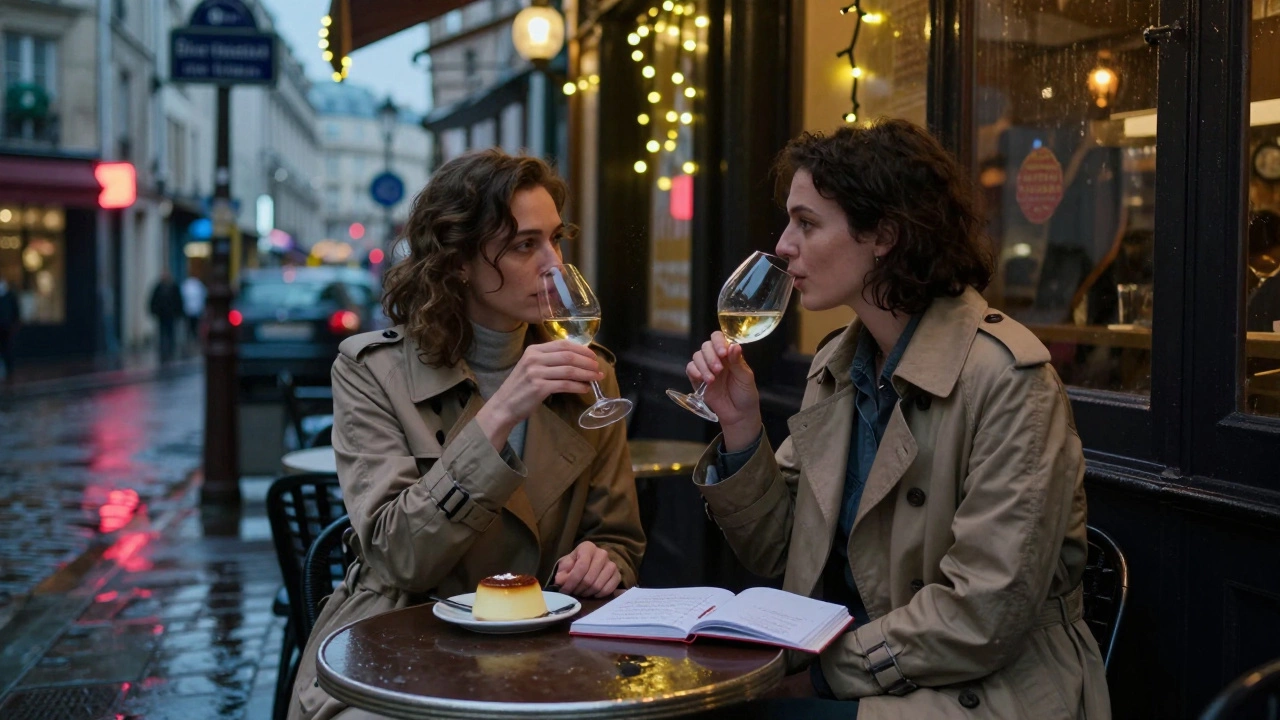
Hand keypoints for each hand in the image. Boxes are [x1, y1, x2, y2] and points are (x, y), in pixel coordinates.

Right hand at [476, 340, 601, 447]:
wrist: (504, 406)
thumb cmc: (520, 388)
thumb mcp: (531, 367)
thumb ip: (549, 361)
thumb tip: (577, 360)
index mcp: (534, 350)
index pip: (563, 344)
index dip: (581, 349)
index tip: (593, 356)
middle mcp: (534, 358)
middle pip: (568, 356)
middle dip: (587, 362)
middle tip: (598, 368)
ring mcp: (536, 373)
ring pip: (569, 370)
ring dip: (586, 374)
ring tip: (596, 378)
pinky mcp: (539, 388)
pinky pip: (565, 384)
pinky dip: (578, 386)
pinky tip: (585, 388)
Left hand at [553, 541, 621, 597]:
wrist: (589, 564)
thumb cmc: (575, 563)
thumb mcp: (565, 565)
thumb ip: (562, 573)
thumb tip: (560, 582)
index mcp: (588, 547)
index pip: (581, 566)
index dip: (571, 581)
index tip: (564, 591)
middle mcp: (602, 553)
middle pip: (589, 578)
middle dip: (578, 589)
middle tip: (573, 593)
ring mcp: (612, 564)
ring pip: (598, 585)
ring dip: (587, 593)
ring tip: (581, 593)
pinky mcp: (617, 575)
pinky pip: (608, 589)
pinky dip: (598, 595)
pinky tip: (592, 594)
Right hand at [685, 332, 761, 448]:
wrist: (739, 415)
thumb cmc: (746, 395)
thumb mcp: (746, 378)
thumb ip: (738, 362)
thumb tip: (734, 345)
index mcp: (729, 355)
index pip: (719, 338)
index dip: (718, 342)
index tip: (723, 353)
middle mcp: (717, 359)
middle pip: (706, 346)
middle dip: (711, 357)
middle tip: (719, 370)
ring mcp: (706, 369)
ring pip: (697, 356)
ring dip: (703, 366)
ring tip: (712, 380)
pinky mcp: (698, 380)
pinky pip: (690, 369)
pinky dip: (694, 371)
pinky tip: (702, 379)